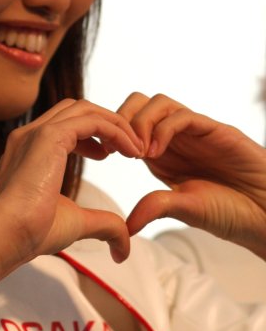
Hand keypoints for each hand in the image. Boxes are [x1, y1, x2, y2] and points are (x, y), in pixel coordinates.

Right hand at [0, 97, 144, 265]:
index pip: (65, 124)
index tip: (111, 154)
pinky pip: (92, 120)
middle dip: (107, 123)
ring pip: (85, 109)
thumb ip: (102, 225)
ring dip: (115, 124)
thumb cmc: (32, 232)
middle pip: (76, 109)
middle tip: (128, 148)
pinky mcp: (48, 136)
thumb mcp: (76, 223)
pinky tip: (128, 151)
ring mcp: (36, 133)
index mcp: (28, 151)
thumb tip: (123, 250)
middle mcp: (29, 136)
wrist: (8, 235)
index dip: (93, 134)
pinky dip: (115, 130)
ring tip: (134, 149)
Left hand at [119, 92, 265, 253]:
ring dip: (139, 123)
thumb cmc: (228, 211)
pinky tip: (153, 154)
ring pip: (159, 103)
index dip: (110, 133)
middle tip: (117, 149)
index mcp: (160, 153)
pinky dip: (162, 128)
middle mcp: (175, 137)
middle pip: (138, 103)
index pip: (127, 123)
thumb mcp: (182, 209)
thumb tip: (125, 227)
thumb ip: (154, 208)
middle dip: (120, 119)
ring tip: (137, 154)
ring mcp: (196, 132)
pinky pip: (184, 116)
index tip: (102, 155)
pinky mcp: (217, 131)